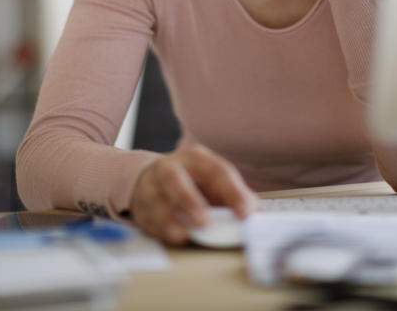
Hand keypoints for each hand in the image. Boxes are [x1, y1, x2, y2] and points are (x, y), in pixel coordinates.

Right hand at [129, 143, 257, 244]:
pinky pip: (148, 218)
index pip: (216, 171)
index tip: (246, 213)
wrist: (152, 179)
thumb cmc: (192, 182)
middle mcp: (170, 167)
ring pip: (156, 200)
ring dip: (170, 219)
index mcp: (196, 158)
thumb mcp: (214, 181)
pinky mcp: (141, 205)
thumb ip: (235, 196)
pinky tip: (174, 237)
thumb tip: (255, 214)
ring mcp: (152, 186)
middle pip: (176, 179)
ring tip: (183, 235)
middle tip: (204, 222)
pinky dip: (161, 229)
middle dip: (189, 200)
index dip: (232, 192)